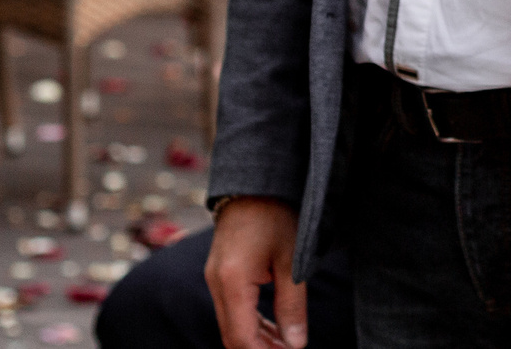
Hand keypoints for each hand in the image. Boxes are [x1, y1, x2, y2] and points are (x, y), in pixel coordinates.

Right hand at [207, 195, 305, 348]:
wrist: (255, 180)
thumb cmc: (276, 214)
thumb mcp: (291, 260)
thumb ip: (292, 305)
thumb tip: (296, 344)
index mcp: (232, 281)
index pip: (242, 338)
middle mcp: (216, 282)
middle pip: (232, 336)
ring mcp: (214, 277)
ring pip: (230, 324)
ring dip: (256, 339)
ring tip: (287, 344)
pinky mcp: (219, 272)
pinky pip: (230, 308)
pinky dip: (250, 322)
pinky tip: (273, 328)